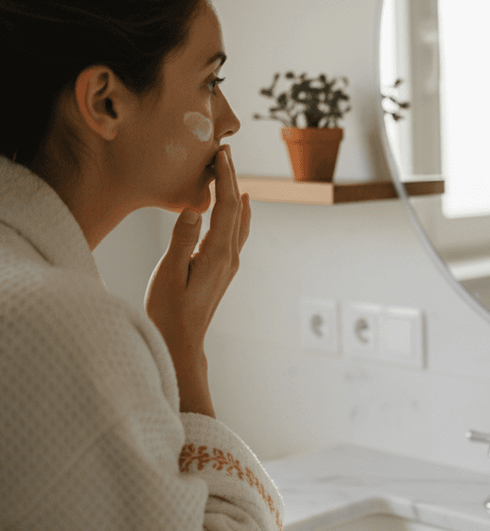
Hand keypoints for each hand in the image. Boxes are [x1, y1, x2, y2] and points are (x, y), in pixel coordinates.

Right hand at [145, 145, 250, 416]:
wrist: (182, 340)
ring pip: (239, 220)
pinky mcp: (224, 268)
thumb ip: (182, 240)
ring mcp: (230, 262)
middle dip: (231, 178)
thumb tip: (196, 208)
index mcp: (217, 253)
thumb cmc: (170, 310)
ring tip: (231, 170)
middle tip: (225, 150)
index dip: (225, 177)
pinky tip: (240, 206)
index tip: (222, 152)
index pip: (226, 206)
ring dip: (235, 193)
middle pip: (236, 209)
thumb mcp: (170, 273)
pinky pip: (237, 231)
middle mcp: (230, 255)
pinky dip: (238, 212)